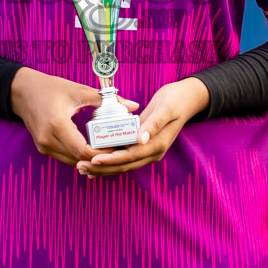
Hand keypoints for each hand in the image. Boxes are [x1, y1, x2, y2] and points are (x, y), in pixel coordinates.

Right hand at [10, 67, 140, 168]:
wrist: (22, 91)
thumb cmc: (50, 88)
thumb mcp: (79, 90)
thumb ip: (105, 100)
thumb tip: (133, 105)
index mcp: (57, 124)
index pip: (83, 150)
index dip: (102, 153)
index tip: (117, 147)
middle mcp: (48, 139)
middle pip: (79, 159)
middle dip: (99, 158)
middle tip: (118, 151)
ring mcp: (43, 146)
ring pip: (72, 161)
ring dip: (89, 159)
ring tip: (108, 151)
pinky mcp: (43, 148)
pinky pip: (65, 157)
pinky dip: (79, 156)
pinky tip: (93, 149)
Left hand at [78, 77, 209, 176]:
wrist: (186, 99)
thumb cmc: (175, 101)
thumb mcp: (166, 108)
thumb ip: (153, 124)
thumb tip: (141, 139)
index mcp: (157, 144)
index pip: (130, 156)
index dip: (111, 159)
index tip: (93, 159)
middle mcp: (152, 152)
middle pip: (124, 165)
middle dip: (102, 168)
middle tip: (80, 166)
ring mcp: (147, 151)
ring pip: (122, 164)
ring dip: (103, 168)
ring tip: (83, 167)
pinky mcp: (142, 146)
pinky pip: (124, 157)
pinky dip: (109, 161)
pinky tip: (95, 162)